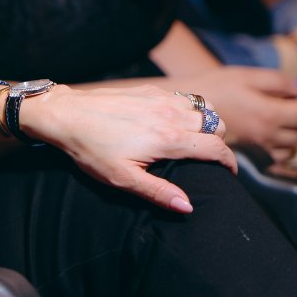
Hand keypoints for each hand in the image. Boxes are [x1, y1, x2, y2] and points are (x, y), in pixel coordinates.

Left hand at [17, 85, 235, 212]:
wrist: (67, 115)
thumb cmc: (91, 149)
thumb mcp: (122, 178)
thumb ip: (158, 193)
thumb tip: (187, 207)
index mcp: (169, 139)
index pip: (217, 148)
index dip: (229, 163)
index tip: (228, 174)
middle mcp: (171, 115)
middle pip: (217, 125)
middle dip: (218, 143)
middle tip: (207, 158)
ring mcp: (161, 98)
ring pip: (204, 108)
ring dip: (206, 123)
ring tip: (194, 140)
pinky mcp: (150, 90)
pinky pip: (184, 97)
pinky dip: (190, 109)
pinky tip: (175, 121)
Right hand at [185, 66, 296, 152]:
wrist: (186, 109)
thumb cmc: (215, 88)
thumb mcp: (246, 75)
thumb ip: (278, 81)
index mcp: (269, 113)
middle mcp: (267, 135)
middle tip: (286, 107)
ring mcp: (259, 148)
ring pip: (293, 148)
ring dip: (291, 135)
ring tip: (277, 121)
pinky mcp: (250, 156)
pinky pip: (278, 158)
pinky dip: (280, 148)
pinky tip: (268, 134)